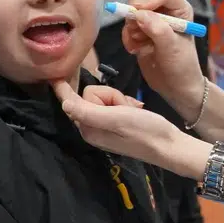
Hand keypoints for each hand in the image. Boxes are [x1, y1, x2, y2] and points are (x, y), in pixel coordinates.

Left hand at [54, 82, 211, 179]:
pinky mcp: (117, 124)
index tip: (53, 76)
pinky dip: (125, 103)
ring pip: (104, 98)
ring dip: (119, 99)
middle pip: (91, 96)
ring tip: (132, 110)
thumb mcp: (115, 119)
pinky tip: (135, 110)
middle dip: (109, 95)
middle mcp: (93, 128)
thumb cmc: (144, 131)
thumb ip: (88, 112)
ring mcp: (105, 126)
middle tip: (124, 106)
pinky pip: (115, 104)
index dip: (64, 89)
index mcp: (88, 128)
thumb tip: (64, 104)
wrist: (169, 145)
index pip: (72, 103)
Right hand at [122, 0, 205, 118]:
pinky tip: (136, 50)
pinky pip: (126, 27)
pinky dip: (127, 38)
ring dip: (131, 28)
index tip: (140, 10)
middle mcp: (165, 10)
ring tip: (140, 44)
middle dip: (136, 10)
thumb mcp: (172, 48)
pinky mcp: (139, 32)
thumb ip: (157, 29)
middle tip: (134, 27)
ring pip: (132, 11)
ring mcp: (151, 20)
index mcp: (180, 9)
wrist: (175, 86)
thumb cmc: (181, 66)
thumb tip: (140, 14)